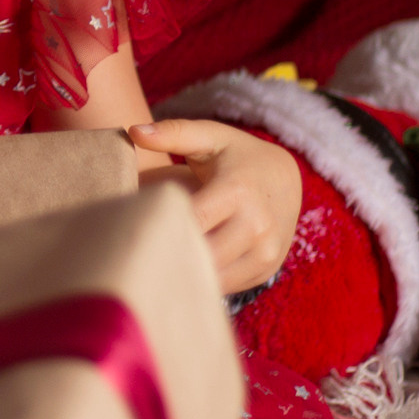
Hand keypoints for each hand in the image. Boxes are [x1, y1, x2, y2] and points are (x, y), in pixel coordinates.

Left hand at [128, 119, 301, 294]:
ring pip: (214, 276)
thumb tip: (134, 132)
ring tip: (159, 255)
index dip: (159, 224)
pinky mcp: (267, 270)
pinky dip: (204, 279)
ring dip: (185, 268)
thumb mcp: (208, 137)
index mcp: (237, 191)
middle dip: (169, 250)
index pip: (190, 220)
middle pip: (201, 254)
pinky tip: (183, 264)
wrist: (284, 178)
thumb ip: (172, 133)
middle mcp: (257, 225)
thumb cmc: (236, 154)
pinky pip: (227, 286)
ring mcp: (266, 252)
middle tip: (139, 247)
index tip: (136, 222)